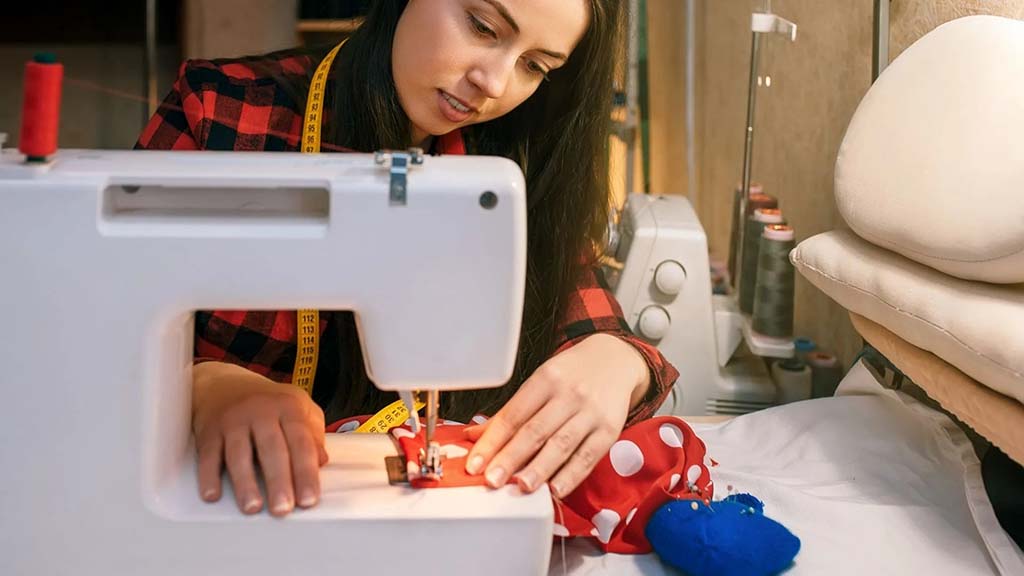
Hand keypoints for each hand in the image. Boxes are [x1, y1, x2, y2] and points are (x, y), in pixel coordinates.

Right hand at [191, 361, 327, 515]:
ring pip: (238, 454)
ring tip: (252, 507)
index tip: (309, 499)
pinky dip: (208, 476)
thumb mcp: (300, 408)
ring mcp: (233, 420)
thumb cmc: (270, 403)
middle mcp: (260, 411)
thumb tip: (321, 462)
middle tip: (283, 509)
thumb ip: (314, 434)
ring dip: (245, 483)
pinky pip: (208, 455)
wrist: (225, 384)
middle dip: (278, 481)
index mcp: (288, 407)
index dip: (306, 473)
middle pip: (271, 449)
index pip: (301, 442)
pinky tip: (213, 494)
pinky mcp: (209, 430)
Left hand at [464, 334, 649, 498]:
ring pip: (562, 445)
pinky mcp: (610, 429)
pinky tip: (556, 489)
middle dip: (511, 458)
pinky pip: (588, 456)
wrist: (615, 359)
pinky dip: (571, 475)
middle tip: (492, 480)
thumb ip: (511, 411)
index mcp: (546, 379)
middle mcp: (569, 394)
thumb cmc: (572, 374)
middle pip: (535, 431)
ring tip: (522, 487)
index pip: (514, 414)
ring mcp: (591, 412)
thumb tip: (476, 436)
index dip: (492, 441)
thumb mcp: (541, 381)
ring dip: (540, 469)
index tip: (475, 463)